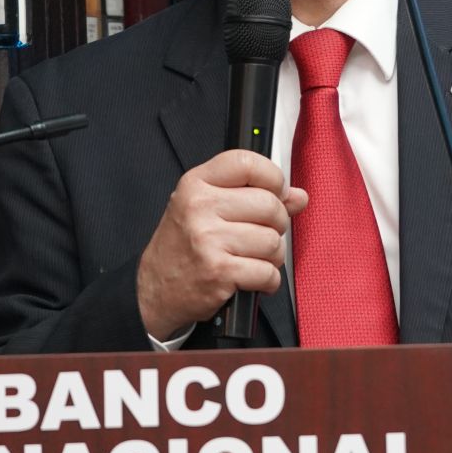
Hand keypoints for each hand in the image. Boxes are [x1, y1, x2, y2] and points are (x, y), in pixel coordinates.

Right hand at [137, 150, 307, 340]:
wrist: (153, 290)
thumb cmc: (183, 246)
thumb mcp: (207, 209)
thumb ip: (253, 195)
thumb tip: (298, 196)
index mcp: (196, 183)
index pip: (247, 162)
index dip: (273, 178)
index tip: (276, 193)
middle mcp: (200, 207)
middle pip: (270, 205)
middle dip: (277, 224)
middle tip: (261, 234)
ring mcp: (208, 240)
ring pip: (273, 241)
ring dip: (272, 256)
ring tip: (253, 259)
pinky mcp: (219, 272)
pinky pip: (268, 272)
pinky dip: (268, 281)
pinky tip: (251, 278)